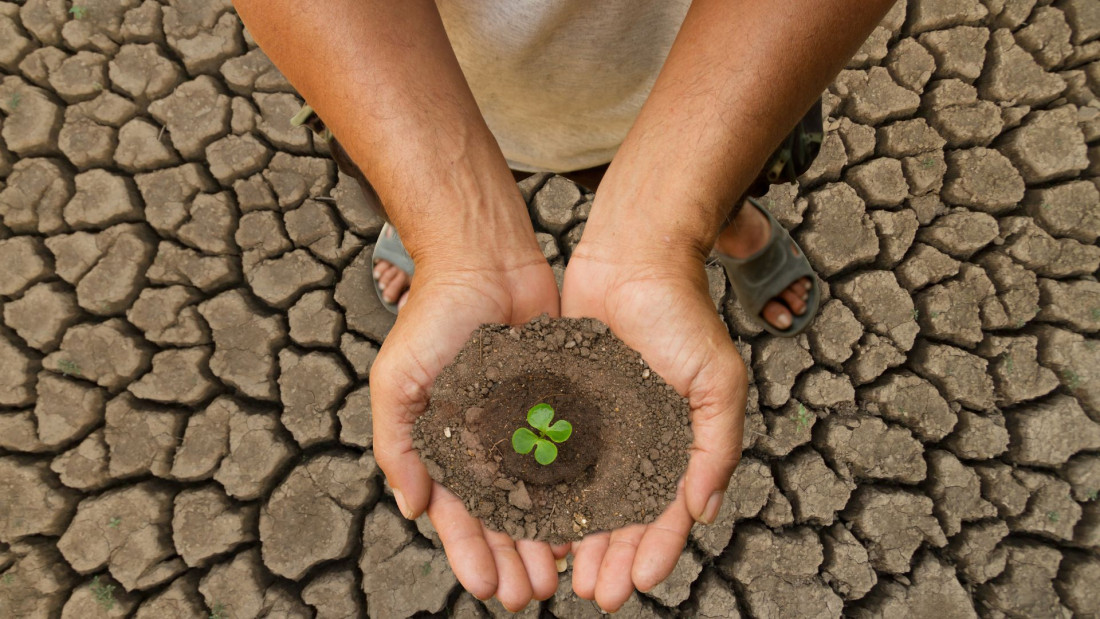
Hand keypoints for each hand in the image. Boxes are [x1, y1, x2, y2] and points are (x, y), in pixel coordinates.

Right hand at [370, 244, 568, 610]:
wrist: (485, 260)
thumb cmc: (432, 315)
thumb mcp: (398, 379)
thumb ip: (398, 443)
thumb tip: (413, 507)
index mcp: (443, 445)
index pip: (456, 513)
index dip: (470, 553)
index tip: (486, 588)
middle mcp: (485, 443)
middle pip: (500, 517)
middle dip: (512, 559)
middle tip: (530, 595)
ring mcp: (523, 426)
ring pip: (539, 497)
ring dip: (546, 538)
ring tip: (561, 575)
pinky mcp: (560, 404)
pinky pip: (571, 457)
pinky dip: (577, 493)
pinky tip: (590, 523)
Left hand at [560, 240, 747, 611]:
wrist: (632, 256)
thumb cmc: (683, 313)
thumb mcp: (718, 380)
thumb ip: (717, 446)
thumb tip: (704, 511)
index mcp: (678, 442)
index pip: (668, 511)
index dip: (656, 550)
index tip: (636, 583)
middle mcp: (638, 441)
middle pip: (623, 515)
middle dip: (612, 557)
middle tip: (594, 593)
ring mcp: (599, 426)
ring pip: (584, 496)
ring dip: (576, 538)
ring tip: (562, 575)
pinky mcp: (563, 405)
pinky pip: (552, 458)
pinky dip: (544, 493)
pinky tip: (531, 522)